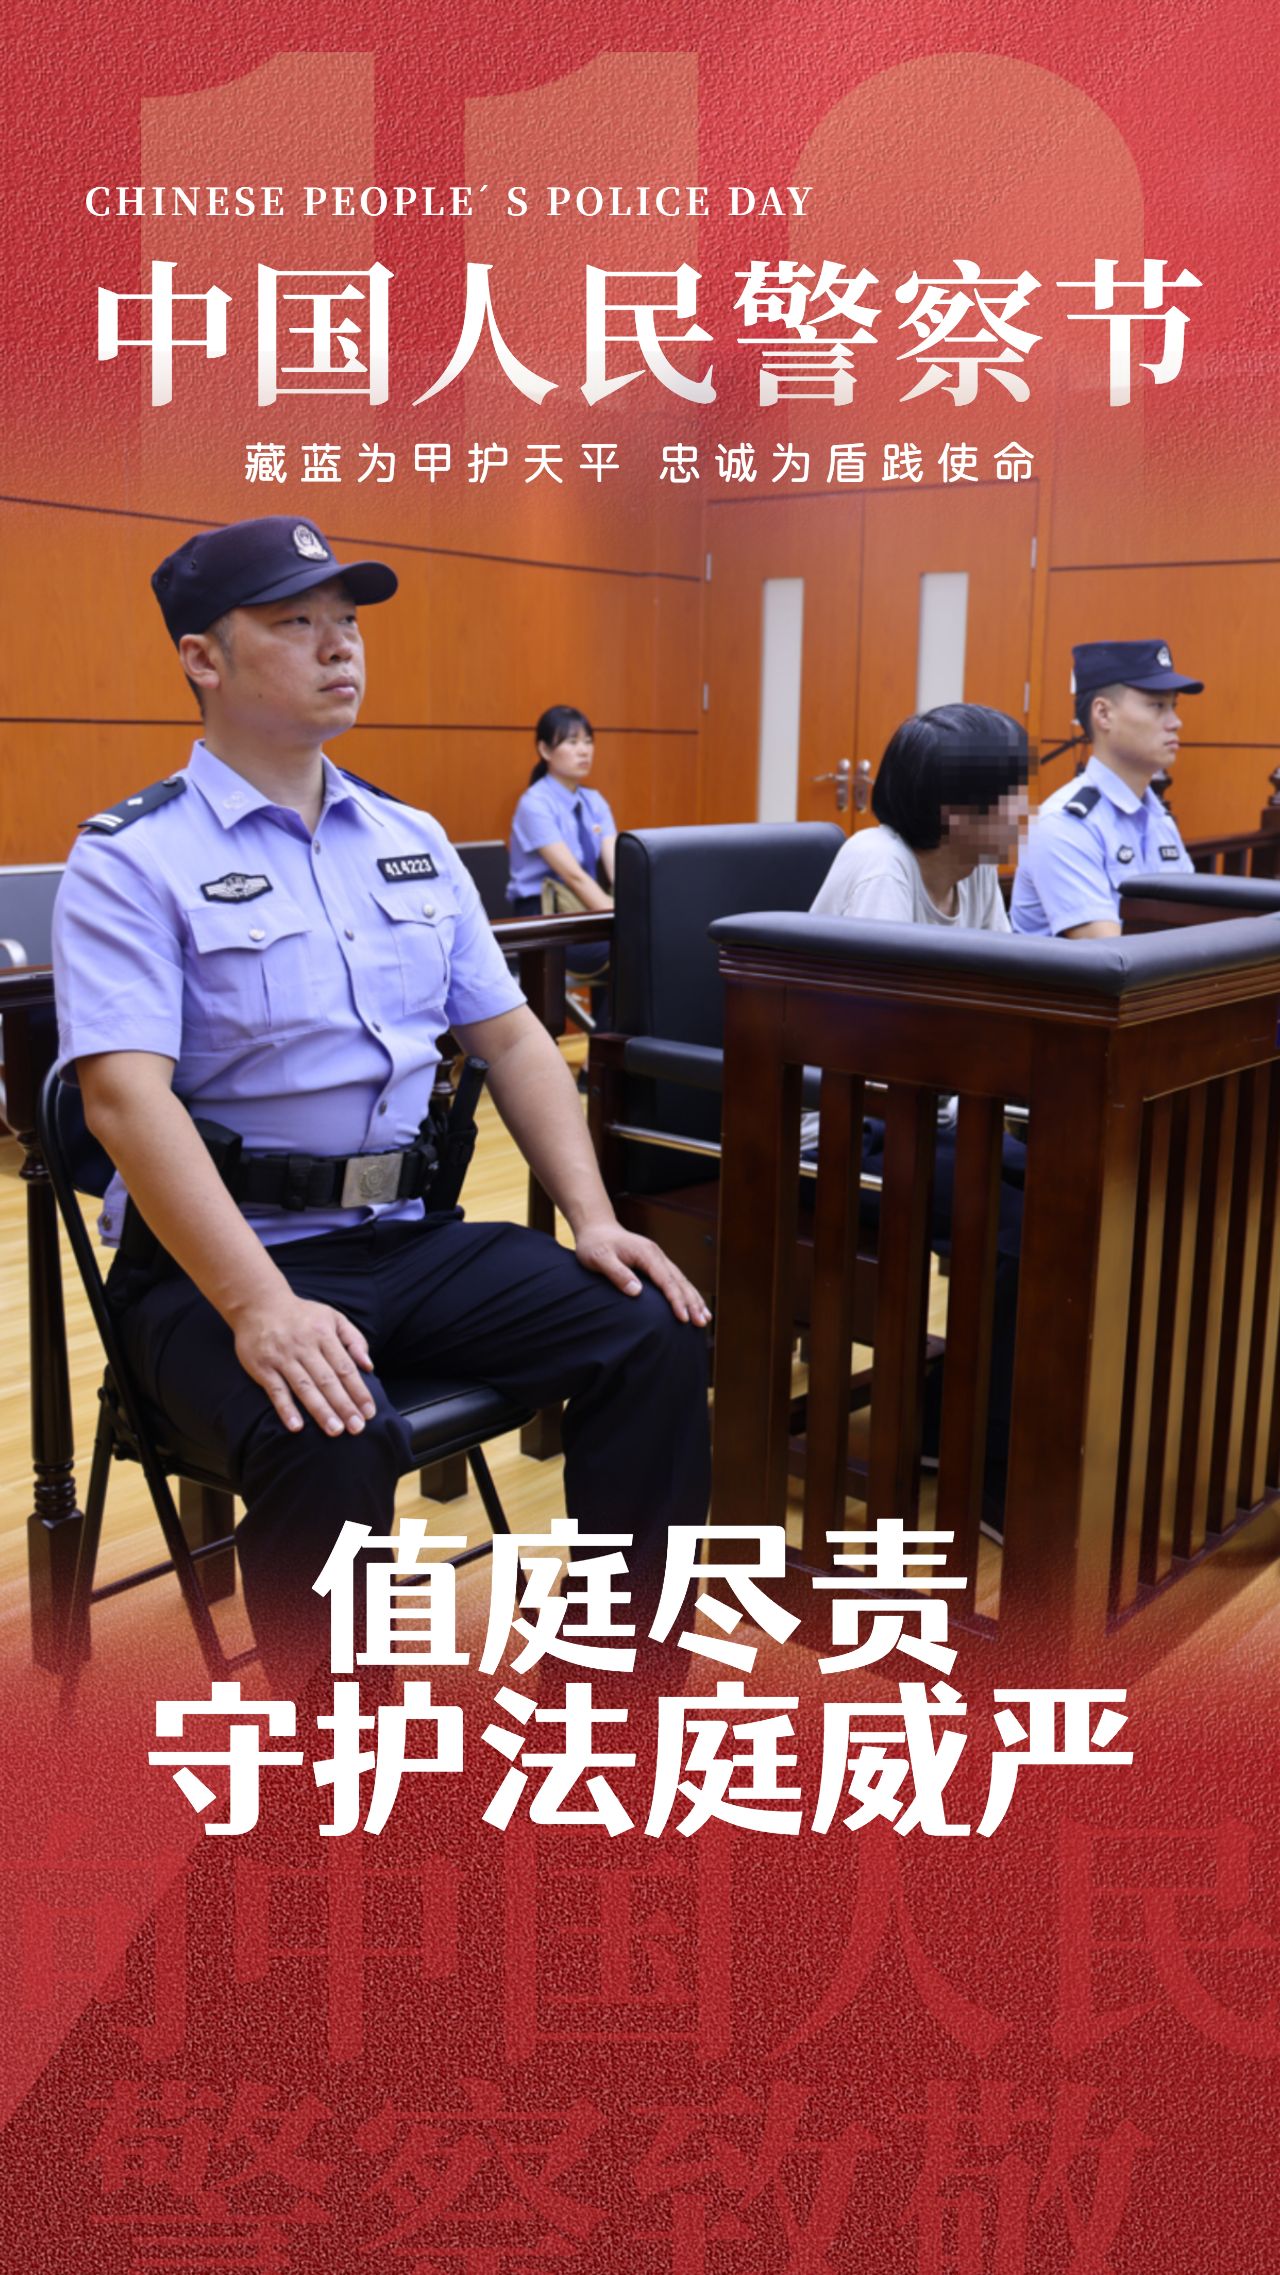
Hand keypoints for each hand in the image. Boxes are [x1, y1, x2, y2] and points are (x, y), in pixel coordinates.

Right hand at [231, 1291, 377, 1435]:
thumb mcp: (332, 1317)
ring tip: (335, 1431)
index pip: (345, 1367)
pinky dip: (286, 1409)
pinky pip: (276, 1391)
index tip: (369, 1412)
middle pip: (328, 1381)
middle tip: (357, 1428)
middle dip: (344, 1406)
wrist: (258, 1304)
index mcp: (324, 1335)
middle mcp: (304, 1347)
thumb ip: (354, 1339)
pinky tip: (296, 1427)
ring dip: (320, 1411)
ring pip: (305, 1388)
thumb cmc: (301, 1315)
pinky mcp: (263, 1367)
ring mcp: (282, 1358)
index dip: (359, 1391)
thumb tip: (368, 1366)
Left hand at [573, 1219, 711, 1327]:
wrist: (596, 1229)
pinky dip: (687, 1293)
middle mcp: (657, 1255)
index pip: (666, 1281)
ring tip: (705, 1318)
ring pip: (682, 1280)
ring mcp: (658, 1259)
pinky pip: (676, 1279)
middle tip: (701, 1323)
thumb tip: (637, 1292)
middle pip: (680, 1281)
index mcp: (646, 1254)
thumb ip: (617, 1274)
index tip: (683, 1318)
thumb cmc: (595, 1245)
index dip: (676, 1300)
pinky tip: (694, 1304)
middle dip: (692, 1302)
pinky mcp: (656, 1263)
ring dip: (694, 1299)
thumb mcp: (599, 1259)